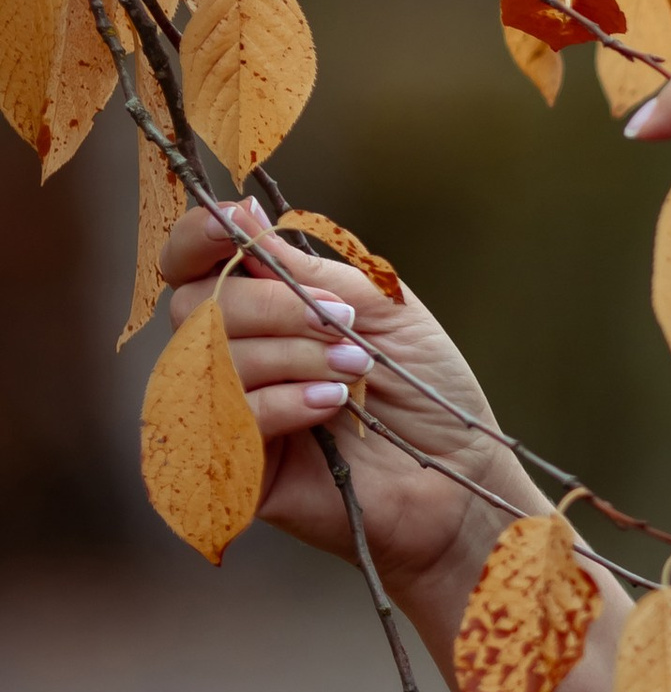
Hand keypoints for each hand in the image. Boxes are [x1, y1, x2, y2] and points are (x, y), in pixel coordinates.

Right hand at [155, 199, 536, 595]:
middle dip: (274, 306)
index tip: (237, 227)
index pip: (191, 264)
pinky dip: (285, 401)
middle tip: (342, 323)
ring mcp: (229, 413)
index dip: (199, 239)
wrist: (457, 476)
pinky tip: (331, 407)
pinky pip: (232, 416)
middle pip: (196, 306)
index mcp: (261, 310)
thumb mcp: (376, 308)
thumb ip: (305, 268)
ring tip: (356, 372)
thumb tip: (240, 215)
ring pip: (214, 360)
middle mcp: (232, 357)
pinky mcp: (236, 468)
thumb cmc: (424, 389)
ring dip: (295, 355)